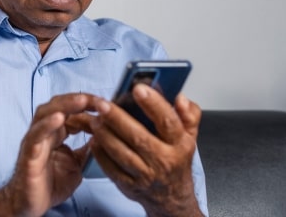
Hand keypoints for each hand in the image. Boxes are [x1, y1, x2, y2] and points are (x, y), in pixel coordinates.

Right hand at [2, 93, 96, 216]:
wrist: (31, 205)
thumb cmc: (50, 184)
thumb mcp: (76, 165)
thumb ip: (86, 149)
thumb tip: (102, 136)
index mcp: (56, 133)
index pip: (72, 110)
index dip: (88, 105)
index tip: (106, 105)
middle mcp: (44, 132)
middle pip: (58, 105)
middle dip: (79, 100)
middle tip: (99, 101)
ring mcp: (35, 141)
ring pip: (46, 114)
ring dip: (65, 105)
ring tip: (81, 101)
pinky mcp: (29, 154)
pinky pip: (36, 135)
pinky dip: (47, 125)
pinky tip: (59, 118)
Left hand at [89, 84, 202, 216]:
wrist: (171, 196)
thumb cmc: (177, 161)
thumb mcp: (190, 136)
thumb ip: (189, 114)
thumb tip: (180, 98)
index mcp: (180, 144)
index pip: (168, 121)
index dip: (153, 104)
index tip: (138, 88)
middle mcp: (164, 160)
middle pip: (139, 137)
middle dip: (118, 118)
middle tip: (103, 104)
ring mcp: (146, 175)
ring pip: (123, 154)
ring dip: (106, 135)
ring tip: (96, 120)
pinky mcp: (130, 186)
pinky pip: (112, 170)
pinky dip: (101, 155)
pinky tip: (94, 141)